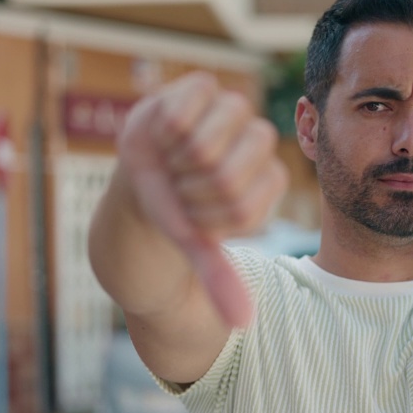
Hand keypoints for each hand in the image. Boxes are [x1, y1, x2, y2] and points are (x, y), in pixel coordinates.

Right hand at [117, 71, 288, 328]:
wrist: (143, 175)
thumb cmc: (177, 209)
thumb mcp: (196, 245)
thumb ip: (220, 279)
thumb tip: (243, 324)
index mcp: (270, 178)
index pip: (242, 208)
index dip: (208, 217)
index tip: (196, 212)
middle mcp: (260, 141)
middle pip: (226, 178)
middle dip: (191, 193)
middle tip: (182, 186)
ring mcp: (234, 111)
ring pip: (205, 149)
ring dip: (176, 164)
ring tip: (173, 161)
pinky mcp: (203, 88)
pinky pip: (185, 113)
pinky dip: (164, 133)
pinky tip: (164, 134)